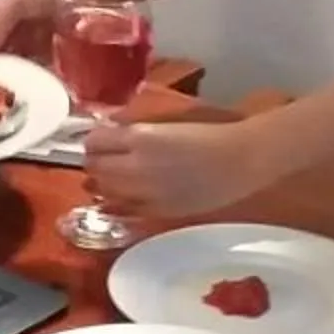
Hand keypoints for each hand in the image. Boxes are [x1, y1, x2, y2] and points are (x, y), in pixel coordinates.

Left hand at [82, 120, 276, 219]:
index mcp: (140, 137)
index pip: (95, 141)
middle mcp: (136, 166)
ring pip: (103, 191)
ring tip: (114, 177)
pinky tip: (127, 196)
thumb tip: (111, 129)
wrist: (239, 161)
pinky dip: (118, 202)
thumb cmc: (209, 134)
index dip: (95, 140)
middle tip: (106, 159)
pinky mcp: (156, 211)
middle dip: (95, 162)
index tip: (102, 140)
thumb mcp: (167, 123)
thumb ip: (135, 128)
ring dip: (103, 183)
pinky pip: (123, 209)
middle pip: (94, 167)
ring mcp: (144, 192)